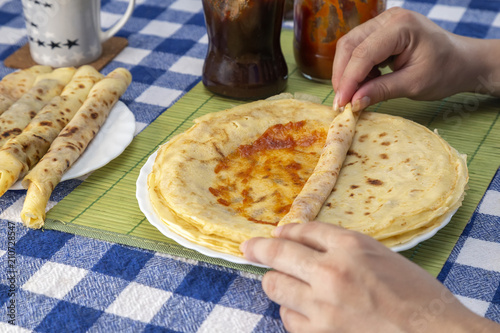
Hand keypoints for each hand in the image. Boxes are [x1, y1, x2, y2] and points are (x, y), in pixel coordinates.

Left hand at [241, 222, 497, 332]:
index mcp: (352, 246)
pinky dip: (292, 311)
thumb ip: (346, 248)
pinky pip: (288, 318)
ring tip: (282, 282)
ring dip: (277, 282)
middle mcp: (332, 271)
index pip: (306, 230)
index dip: (287, 230)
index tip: (276, 233)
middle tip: (249, 248)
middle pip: (279, 254)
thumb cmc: (419, 298)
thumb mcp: (385, 258)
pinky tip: (305, 310)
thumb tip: (307, 242)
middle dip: (259, 249)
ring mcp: (323, 306)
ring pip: (275, 286)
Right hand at [332, 7, 499, 109]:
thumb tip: (353, 102)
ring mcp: (383, 23)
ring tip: (353, 95)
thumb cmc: (445, 71)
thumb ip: (381, 91)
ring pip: (350, 46)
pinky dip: (356, 69)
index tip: (341, 104)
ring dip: (347, 73)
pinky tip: (365, 84)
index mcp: (401, 27)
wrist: (462, 61)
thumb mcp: (413, 85)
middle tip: (341, 102)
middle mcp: (388, 19)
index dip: (348, 80)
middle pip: (350, 45)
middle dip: (342, 75)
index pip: (363, 53)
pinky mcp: (380, 32)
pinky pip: (358, 48)